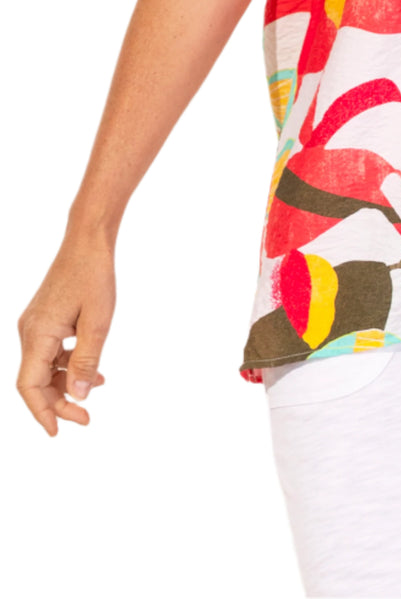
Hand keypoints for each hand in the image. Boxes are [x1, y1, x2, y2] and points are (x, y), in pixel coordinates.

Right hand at [16, 233, 114, 435]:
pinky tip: (91, 368)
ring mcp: (34, 324)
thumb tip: (78, 396)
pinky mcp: (44, 318)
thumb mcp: (98, 322)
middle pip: (34, 381)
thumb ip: (86, 360)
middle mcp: (29, 331)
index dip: (41, 412)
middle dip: (58, 402)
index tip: (57, 433)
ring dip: (64, 383)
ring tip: (96, 388)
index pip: (29, 386)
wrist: (88, 240)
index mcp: (37, 334)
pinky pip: (49, 351)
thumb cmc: (94, 275)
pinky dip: (66, 364)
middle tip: (86, 418)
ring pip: (42, 368)